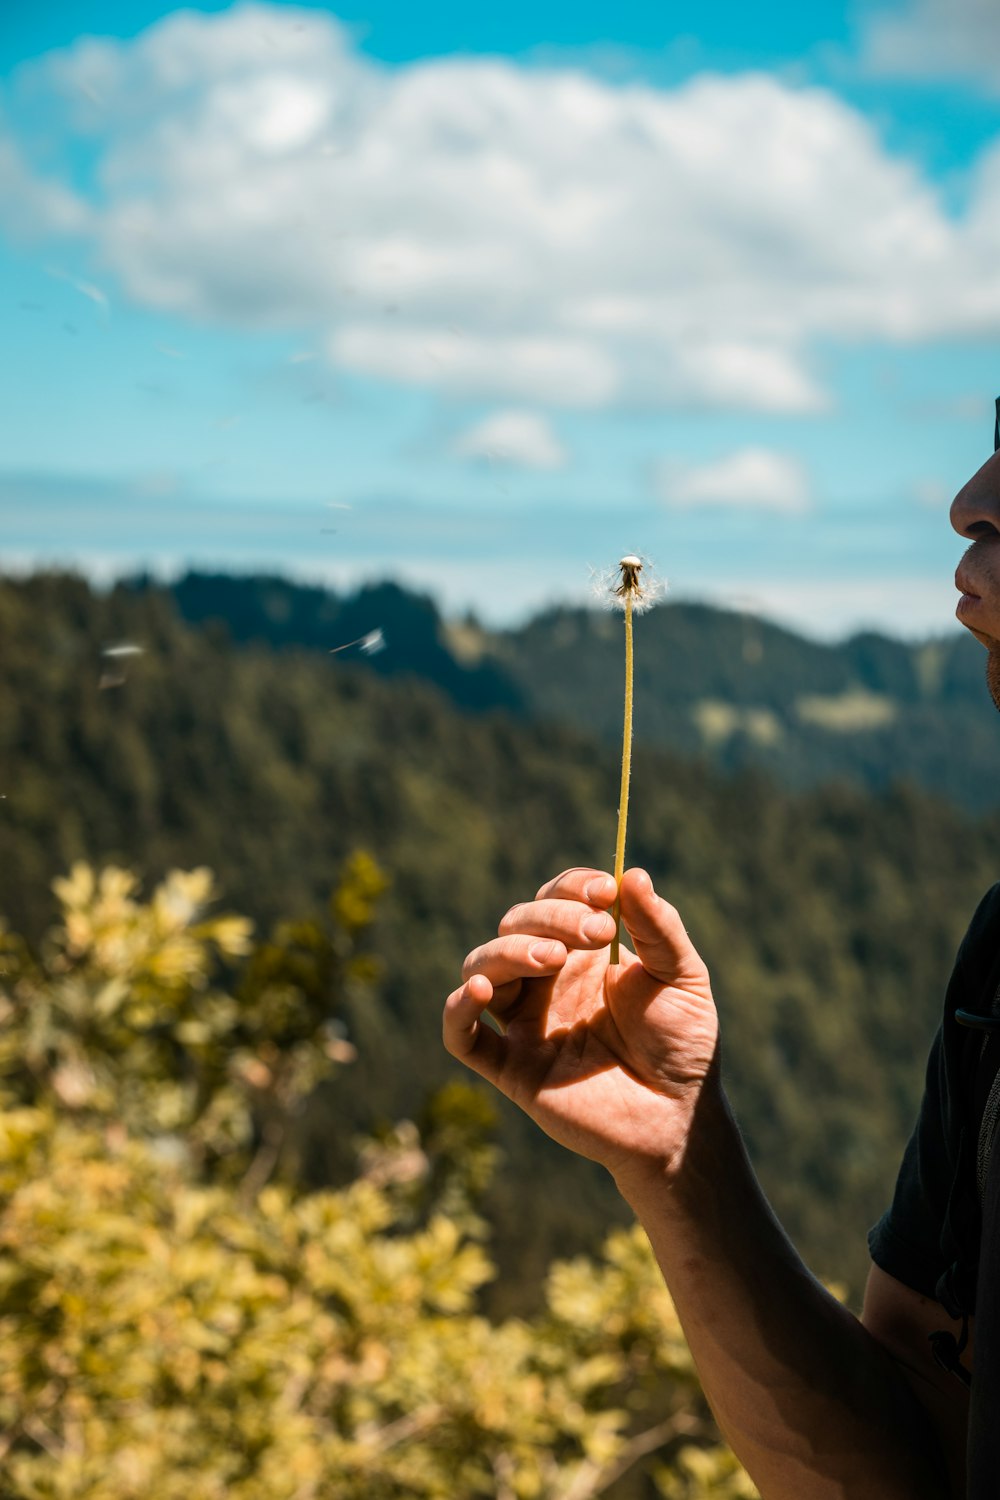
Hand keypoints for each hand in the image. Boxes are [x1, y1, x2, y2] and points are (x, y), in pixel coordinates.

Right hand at [442, 866, 718, 1189]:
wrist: (681, 1118)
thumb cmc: (685, 1046)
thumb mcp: (682, 976)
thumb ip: (659, 927)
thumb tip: (633, 873)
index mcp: (583, 955)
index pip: (555, 900)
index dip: (572, 888)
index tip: (607, 894)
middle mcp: (547, 982)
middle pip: (517, 924)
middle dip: (552, 918)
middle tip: (598, 933)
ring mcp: (525, 1022)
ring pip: (482, 966)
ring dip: (510, 950)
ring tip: (552, 956)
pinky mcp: (511, 1066)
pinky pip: (462, 1035)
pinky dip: (458, 1008)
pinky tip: (480, 990)